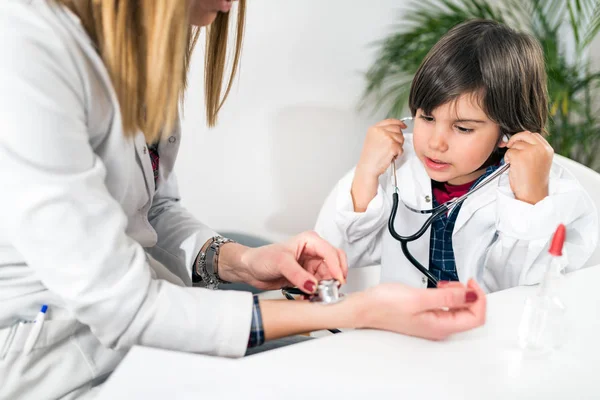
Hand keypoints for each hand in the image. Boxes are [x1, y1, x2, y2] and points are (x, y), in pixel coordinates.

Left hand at [218, 231, 347, 293]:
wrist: (250, 269)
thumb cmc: (262, 258)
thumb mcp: (280, 263)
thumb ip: (298, 275)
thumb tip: (313, 285)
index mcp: (310, 241)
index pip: (331, 253)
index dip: (336, 267)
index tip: (338, 281)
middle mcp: (313, 252)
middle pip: (335, 264)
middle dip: (335, 278)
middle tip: (331, 291)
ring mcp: (311, 265)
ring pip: (329, 277)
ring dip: (326, 288)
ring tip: (317, 297)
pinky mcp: (307, 277)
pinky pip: (320, 286)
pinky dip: (318, 294)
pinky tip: (309, 298)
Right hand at [351, 119, 406, 211]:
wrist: (368, 168)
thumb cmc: (370, 157)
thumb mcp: (372, 140)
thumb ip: (382, 132)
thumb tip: (395, 129)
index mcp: (374, 129)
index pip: (390, 121)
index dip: (399, 123)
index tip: (403, 125)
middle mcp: (380, 131)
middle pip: (397, 129)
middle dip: (398, 138)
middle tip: (392, 146)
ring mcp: (387, 137)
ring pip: (401, 138)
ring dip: (398, 147)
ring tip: (388, 152)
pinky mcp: (392, 145)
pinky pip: (401, 148)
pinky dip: (398, 154)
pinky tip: (390, 156)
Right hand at [352, 279, 485, 339]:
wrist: (364, 308)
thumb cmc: (384, 305)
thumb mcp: (419, 298)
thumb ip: (448, 298)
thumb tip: (471, 296)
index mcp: (441, 327)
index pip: (476, 317)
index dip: (478, 298)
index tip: (471, 283)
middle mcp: (439, 328)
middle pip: (470, 314)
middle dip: (468, 295)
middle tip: (457, 281)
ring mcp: (432, 322)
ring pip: (459, 310)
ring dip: (457, 294)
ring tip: (444, 284)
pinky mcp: (425, 315)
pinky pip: (446, 307)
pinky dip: (447, 295)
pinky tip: (438, 288)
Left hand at [503, 131, 552, 204]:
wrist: (532, 193)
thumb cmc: (533, 181)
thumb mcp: (539, 162)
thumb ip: (534, 150)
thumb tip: (518, 141)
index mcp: (548, 149)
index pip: (534, 135)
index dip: (523, 137)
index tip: (517, 142)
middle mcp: (541, 148)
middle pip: (524, 134)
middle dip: (514, 139)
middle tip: (509, 145)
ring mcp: (531, 151)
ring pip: (515, 144)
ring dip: (511, 153)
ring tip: (515, 164)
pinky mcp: (520, 156)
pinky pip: (508, 152)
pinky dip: (507, 159)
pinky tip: (512, 167)